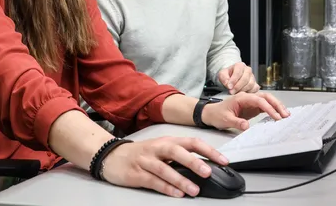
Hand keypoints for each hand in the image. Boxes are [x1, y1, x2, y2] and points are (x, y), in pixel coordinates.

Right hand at [102, 137, 228, 197]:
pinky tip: (177, 194)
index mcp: (168, 141)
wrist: (113, 155)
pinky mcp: (137, 173)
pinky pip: (153, 181)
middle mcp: (158, 148)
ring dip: (181, 179)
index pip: (192, 142)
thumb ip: (180, 156)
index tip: (223, 160)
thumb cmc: (142, 153)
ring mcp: (146, 160)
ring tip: (194, 189)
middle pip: (177, 152)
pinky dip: (166, 188)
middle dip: (194, 162)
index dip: (208, 150)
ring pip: (165, 169)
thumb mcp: (162, 149)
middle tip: (207, 172)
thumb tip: (204, 166)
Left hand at [201, 92, 289, 130]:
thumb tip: (246, 126)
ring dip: (276, 106)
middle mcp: (248, 97)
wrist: (212, 113)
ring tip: (285, 115)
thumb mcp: (225, 119)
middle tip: (285, 114)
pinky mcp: (252, 108)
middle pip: (266, 97)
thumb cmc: (217, 114)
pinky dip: (272, 110)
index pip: (259, 100)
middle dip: (277, 105)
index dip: (268, 108)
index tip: (275, 116)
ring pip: (267, 101)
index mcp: (242, 98)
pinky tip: (278, 116)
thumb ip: (236, 122)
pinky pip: (264, 107)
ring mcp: (251, 102)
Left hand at [217, 62, 258, 93]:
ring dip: (242, 90)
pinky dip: (248, 93)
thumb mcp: (222, 74)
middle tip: (231, 92)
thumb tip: (228, 85)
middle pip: (245, 79)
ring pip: (250, 85)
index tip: (229, 87)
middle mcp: (248, 70)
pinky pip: (254, 89)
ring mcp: (253, 77)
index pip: (238, 72)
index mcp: (240, 65)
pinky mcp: (255, 84)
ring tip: (235, 93)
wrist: (231, 78)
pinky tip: (242, 93)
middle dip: (237, 87)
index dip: (233, 80)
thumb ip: (224, 78)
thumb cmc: (228, 75)